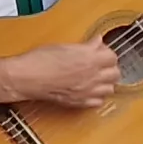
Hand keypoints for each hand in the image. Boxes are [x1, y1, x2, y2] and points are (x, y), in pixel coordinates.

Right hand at [0, 39, 120, 110]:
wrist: (27, 78)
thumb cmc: (40, 60)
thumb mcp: (65, 46)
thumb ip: (86, 46)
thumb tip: (97, 41)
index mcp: (89, 58)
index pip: (113, 57)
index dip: (106, 54)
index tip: (100, 52)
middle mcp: (92, 75)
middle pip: (115, 74)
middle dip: (109, 68)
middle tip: (100, 64)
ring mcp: (87, 91)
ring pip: (110, 89)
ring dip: (105, 83)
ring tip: (95, 78)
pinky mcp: (79, 102)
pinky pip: (98, 102)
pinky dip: (97, 96)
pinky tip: (88, 90)